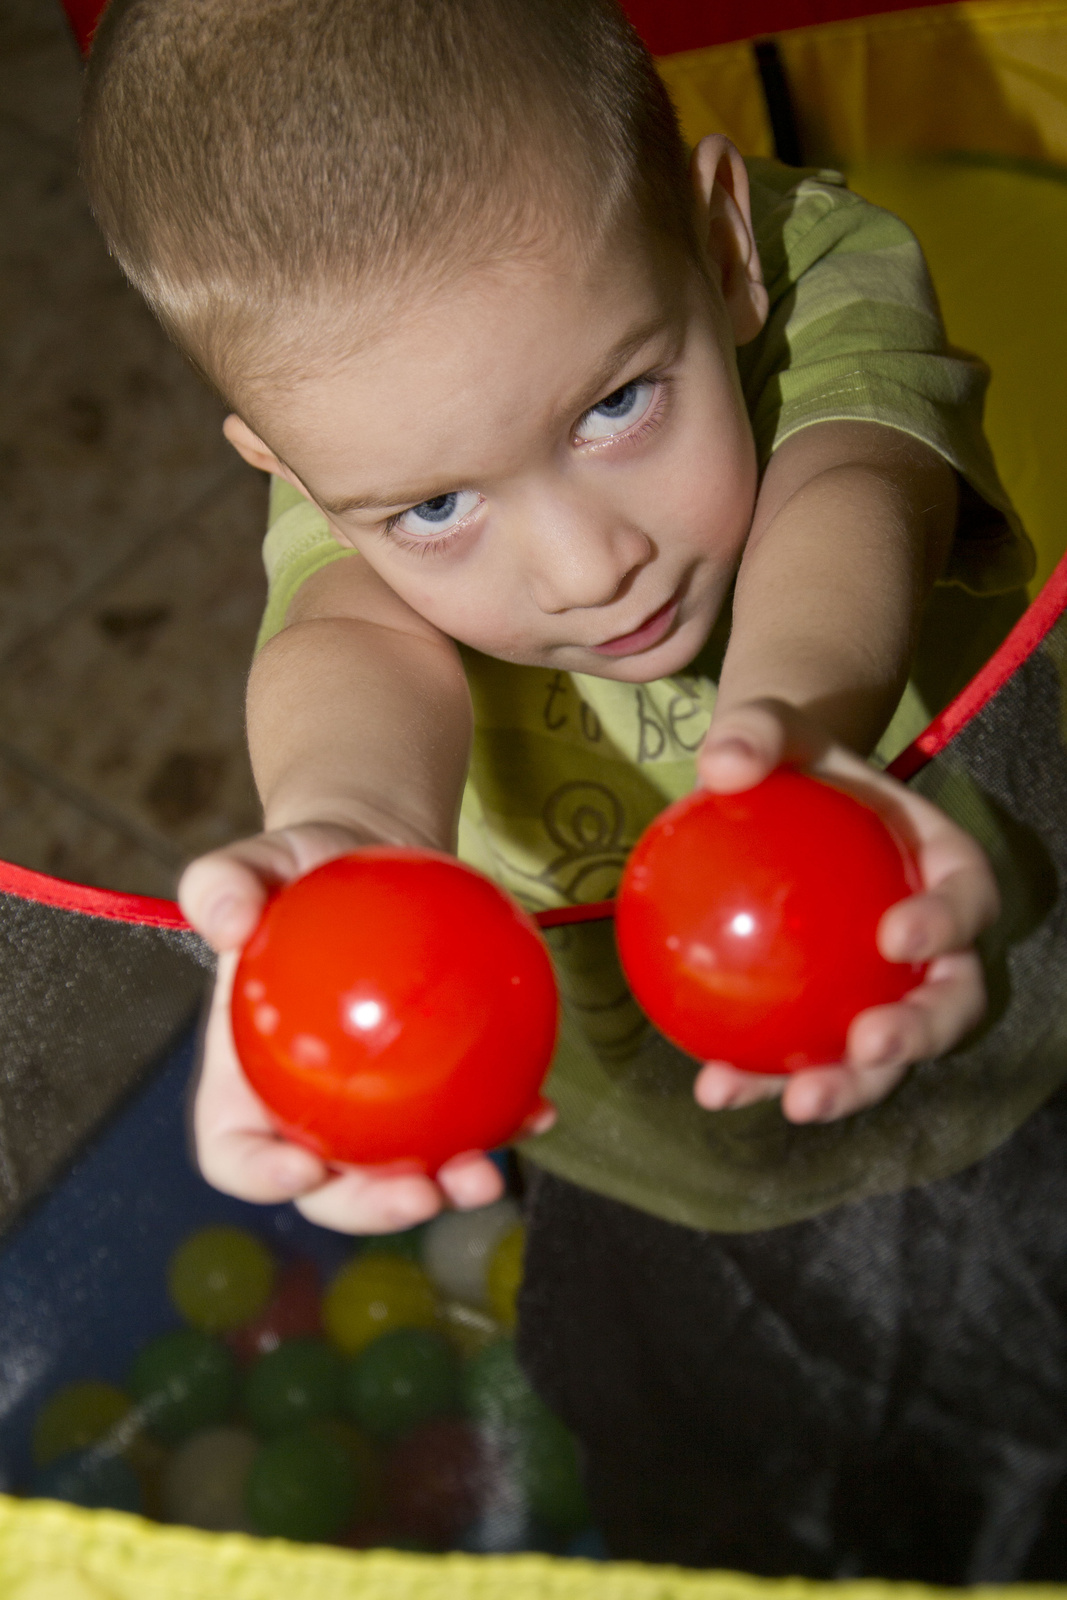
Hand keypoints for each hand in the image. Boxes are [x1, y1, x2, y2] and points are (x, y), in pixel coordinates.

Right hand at [180, 825, 550, 1230]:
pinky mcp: (433, 1089)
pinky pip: (466, 1118)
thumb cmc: (299, 875)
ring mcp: (374, 1109)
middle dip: (373, 1209)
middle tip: (420, 1192)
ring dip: (446, 1188)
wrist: (369, 863)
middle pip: (329, 1188)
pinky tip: (536, 1111)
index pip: (237, 1150)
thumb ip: (221, 883)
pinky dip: (503, 1125)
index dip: (262, 1176)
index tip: (304, 1170)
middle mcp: (308, 1111)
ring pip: (405, 1172)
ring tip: (484, 1174)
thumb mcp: (254, 865)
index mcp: (246, 1081)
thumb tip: (225, 918)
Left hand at [691, 699, 999, 1123]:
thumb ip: (756, 733)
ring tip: (794, 1101)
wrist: (774, 802)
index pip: (964, 898)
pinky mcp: (828, 1021)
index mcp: (941, 868)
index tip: (896, 935)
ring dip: (848, 1086)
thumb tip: (720, 763)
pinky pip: (802, 1056)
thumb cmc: (792, 763)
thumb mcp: (775, 729)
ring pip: (884, 1054)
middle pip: (948, 1001)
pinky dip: (764, 1079)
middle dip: (918, 1034)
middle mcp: (930, 943)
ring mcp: (883, 989)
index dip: (946, 924)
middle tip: (867, 1045)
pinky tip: (713, 1089)